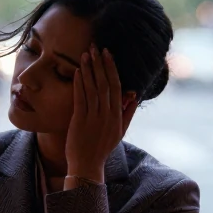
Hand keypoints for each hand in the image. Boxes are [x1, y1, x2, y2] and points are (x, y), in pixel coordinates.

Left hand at [65, 45, 137, 183]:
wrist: (87, 165)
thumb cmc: (102, 148)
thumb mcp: (119, 131)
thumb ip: (127, 113)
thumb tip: (134, 95)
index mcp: (117, 115)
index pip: (116, 86)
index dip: (111, 68)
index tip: (108, 54)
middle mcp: (107, 114)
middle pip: (105, 83)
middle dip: (100, 64)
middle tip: (96, 47)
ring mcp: (93, 117)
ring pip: (92, 88)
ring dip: (89, 69)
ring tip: (85, 54)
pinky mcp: (80, 121)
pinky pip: (80, 98)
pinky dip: (79, 84)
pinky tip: (78, 71)